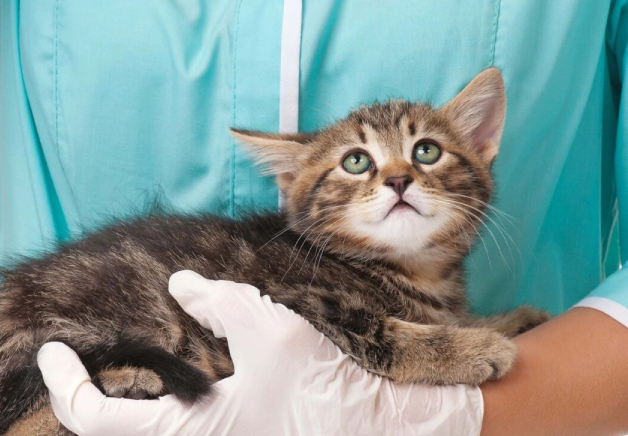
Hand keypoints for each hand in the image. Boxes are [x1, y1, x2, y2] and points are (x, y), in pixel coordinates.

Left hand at [38, 270, 483, 435]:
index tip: (51, 354)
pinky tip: (186, 355)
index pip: (96, 419)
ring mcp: (224, 435)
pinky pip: (187, 411)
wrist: (383, 418)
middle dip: (92, 388)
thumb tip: (181, 285)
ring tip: (130, 349)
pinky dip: (171, 385)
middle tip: (84, 351)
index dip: (64, 384)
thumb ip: (219, 302)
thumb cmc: (327, 383)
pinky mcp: (242, 427)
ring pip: (154, 418)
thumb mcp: (269, 331)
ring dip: (133, 387)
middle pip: (118, 425)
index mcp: (194, 431)